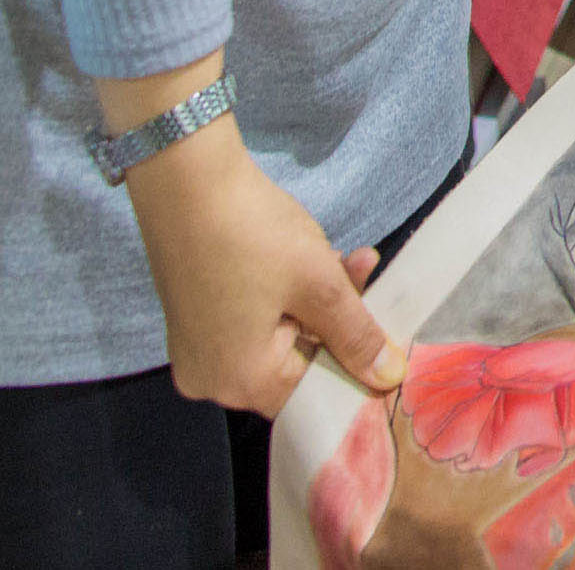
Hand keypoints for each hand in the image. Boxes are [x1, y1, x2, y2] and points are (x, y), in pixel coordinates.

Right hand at [125, 126, 406, 414]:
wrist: (186, 179)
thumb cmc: (253, 234)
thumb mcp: (320, 285)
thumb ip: (356, 335)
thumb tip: (388, 377)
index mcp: (240, 382)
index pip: (314, 394)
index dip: (354, 363)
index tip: (384, 332)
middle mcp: (210, 378)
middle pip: (296, 365)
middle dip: (337, 319)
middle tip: (365, 273)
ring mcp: (197, 349)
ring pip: (277, 337)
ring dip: (317, 300)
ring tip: (346, 256)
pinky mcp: (193, 318)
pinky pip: (251, 321)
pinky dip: (285, 295)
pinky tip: (310, 256)